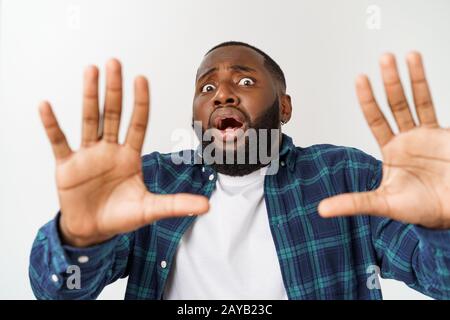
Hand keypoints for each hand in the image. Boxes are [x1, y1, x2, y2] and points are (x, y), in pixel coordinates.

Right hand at [39, 59, 208, 246]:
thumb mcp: (150, 209)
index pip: (137, 124)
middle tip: (115, 63)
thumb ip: (176, 204)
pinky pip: (58, 142)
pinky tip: (46, 106)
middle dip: (114, 90)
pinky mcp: (66, 166)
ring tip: (90, 70)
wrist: (93, 231)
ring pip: (89, 120)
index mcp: (130, 156)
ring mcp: (87, 155)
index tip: (142, 79)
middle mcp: (109, 150)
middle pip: (113, 115)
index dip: (140, 103)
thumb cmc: (121, 217)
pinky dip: (51, 126)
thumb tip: (207, 206)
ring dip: (89, 96)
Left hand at [318, 52, 449, 228]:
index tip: (360, 78)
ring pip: (418, 101)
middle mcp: (406, 139)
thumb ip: (354, 202)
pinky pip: (435, 108)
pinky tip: (425, 71)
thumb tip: (321, 209)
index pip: (376, 119)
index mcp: (391, 151)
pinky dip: (431, 90)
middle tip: (384, 58)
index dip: (368, 99)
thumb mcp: (383, 204)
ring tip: (407, 55)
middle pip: (395, 104)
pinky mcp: (444, 135)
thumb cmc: (421, 210)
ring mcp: (427, 135)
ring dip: (413, 78)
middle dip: (390, 82)